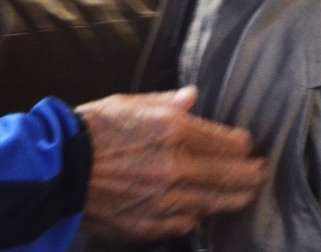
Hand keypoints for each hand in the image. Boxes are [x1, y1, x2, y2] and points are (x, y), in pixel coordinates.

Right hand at [75, 86, 265, 242]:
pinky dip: (198, 215)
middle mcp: (176, 166)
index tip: (249, 146)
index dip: (242, 145)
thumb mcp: (130, 104)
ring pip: (213, 203)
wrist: (60, 169)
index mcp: (173, 130)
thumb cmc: (92, 130)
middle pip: (229, 175)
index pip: (226, 142)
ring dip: (233, 198)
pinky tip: (204, 211)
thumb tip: (192, 96)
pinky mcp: (151, 224)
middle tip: (260, 173)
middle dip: (249, 174)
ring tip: (245, 195)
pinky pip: (186, 222)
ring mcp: (165, 199)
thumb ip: (166, 102)